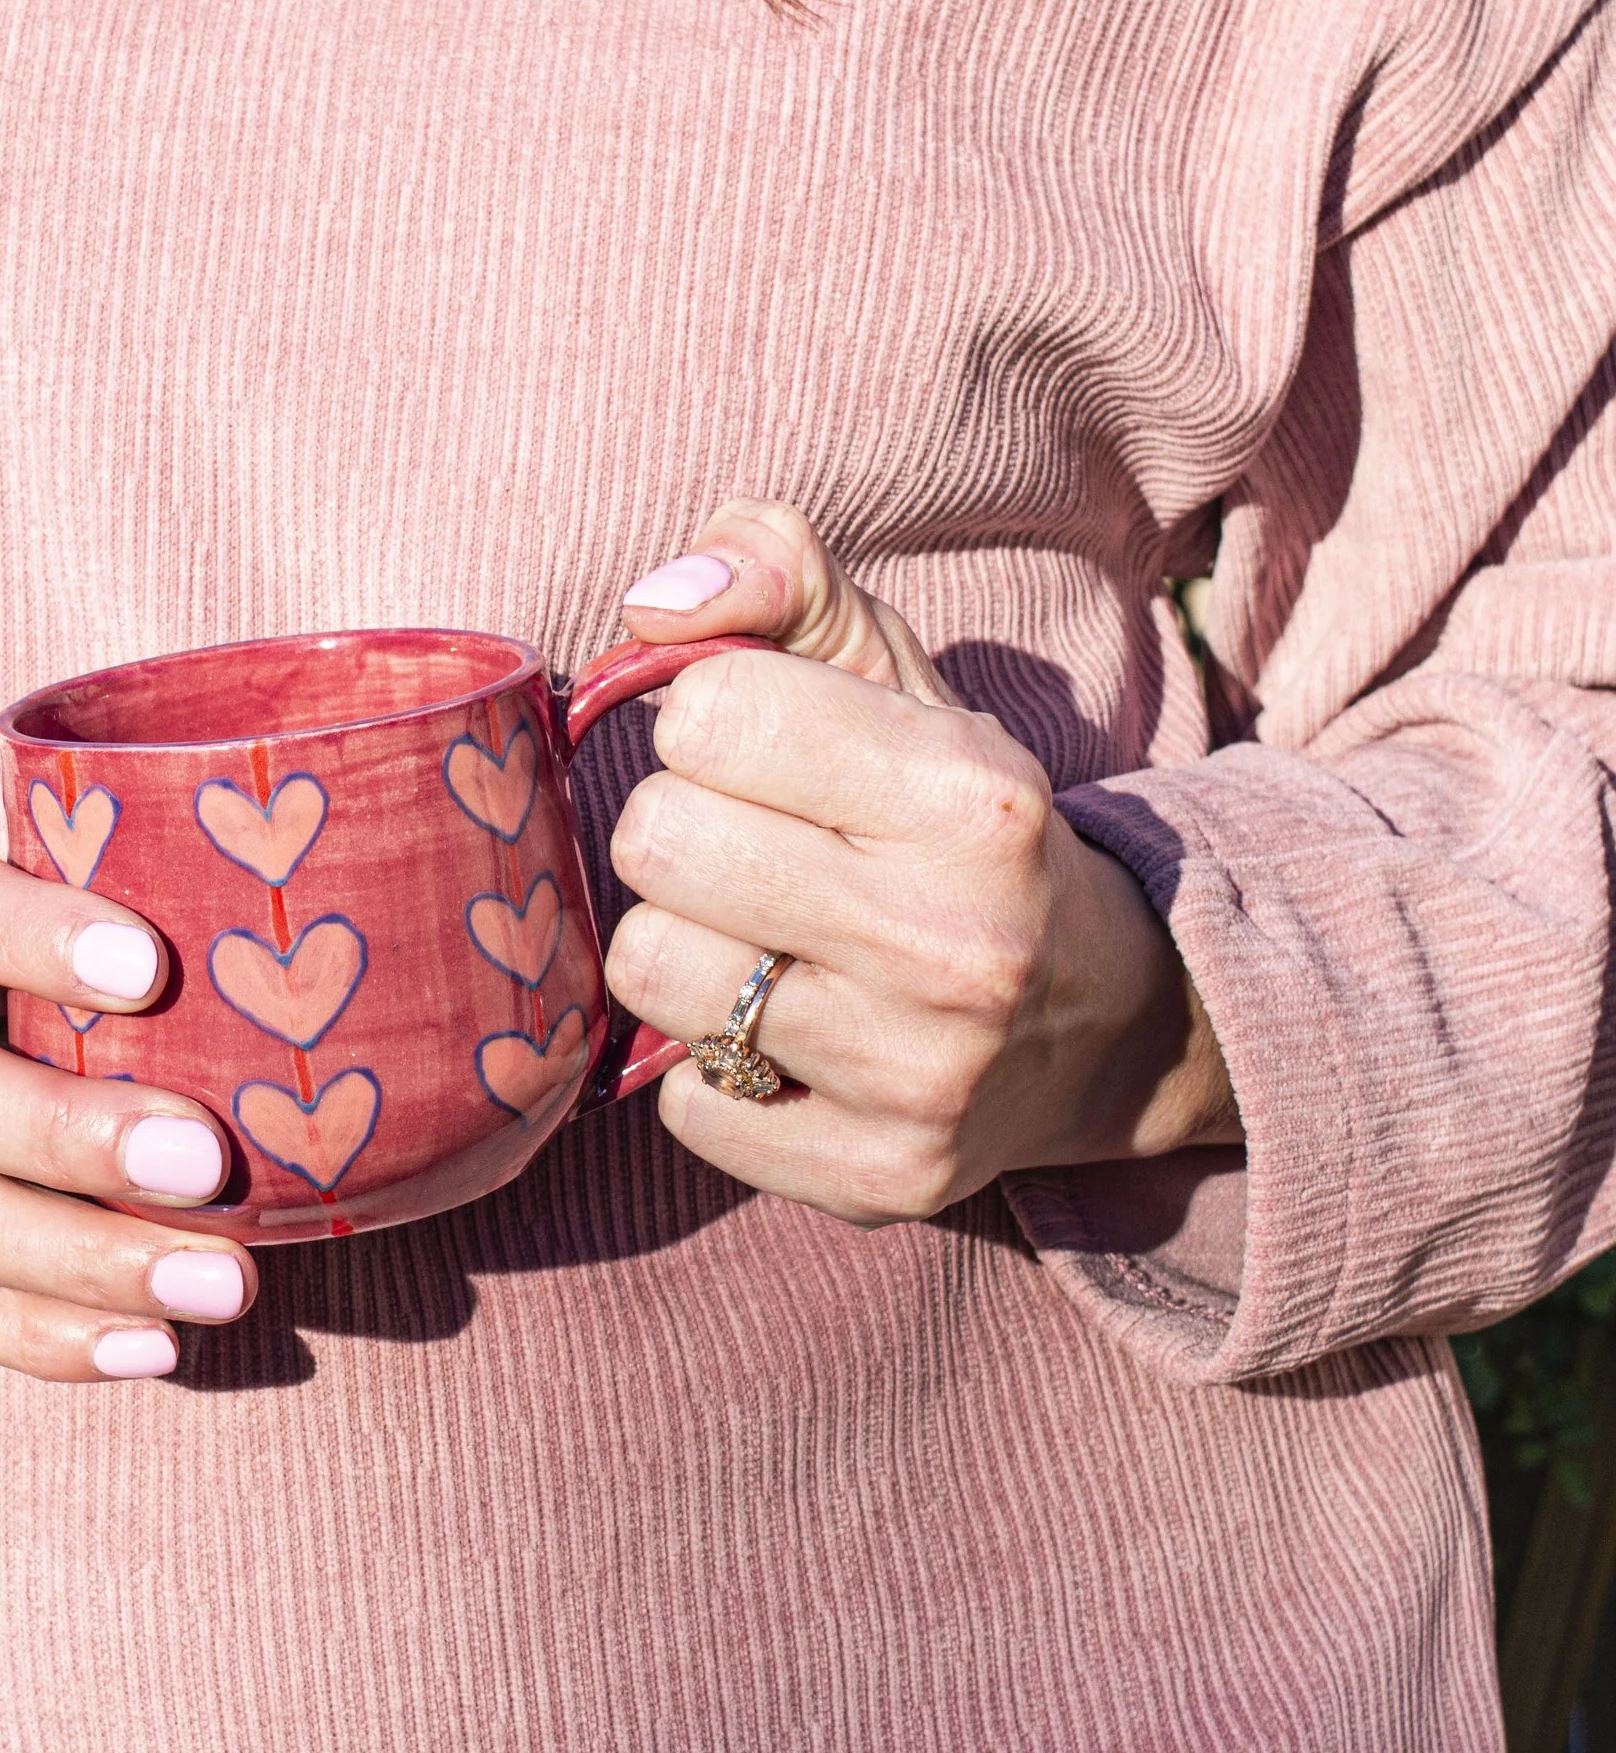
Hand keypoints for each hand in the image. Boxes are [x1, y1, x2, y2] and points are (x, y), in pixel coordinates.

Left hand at [607, 502, 1239, 1225]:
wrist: (1105, 1021)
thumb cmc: (956, 824)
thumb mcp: (893, 673)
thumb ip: (775, 573)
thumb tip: (654, 601)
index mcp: (970, 797)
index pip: (707, 714)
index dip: (710, 723)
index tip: (761, 755)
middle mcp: (953, 942)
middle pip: (655, 841)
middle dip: (682, 831)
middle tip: (752, 853)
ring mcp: (916, 1077)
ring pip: (646, 971)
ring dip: (682, 947)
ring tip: (763, 942)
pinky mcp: (874, 1179)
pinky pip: (680, 1103)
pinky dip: (710, 1069)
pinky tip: (784, 1039)